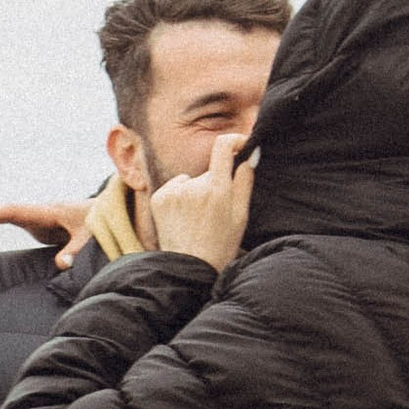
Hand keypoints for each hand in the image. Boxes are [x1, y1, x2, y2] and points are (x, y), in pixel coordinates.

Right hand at [0, 194, 100, 255]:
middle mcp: (36, 211)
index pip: (11, 211)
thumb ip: (76, 250)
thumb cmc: (100, 222)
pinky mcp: (39, 225)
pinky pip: (11, 221)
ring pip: (3, 215)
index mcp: (46, 211)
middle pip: (1, 211)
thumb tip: (61, 265)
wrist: (109, 212)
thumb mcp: (90, 236)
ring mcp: (36, 217)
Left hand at [149, 131, 257, 270]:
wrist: (189, 268)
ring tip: (198, 218)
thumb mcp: (241, 215)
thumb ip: (245, 181)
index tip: (239, 145)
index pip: (223, 146)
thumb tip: (250, 154)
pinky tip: (183, 217)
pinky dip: (180, 197)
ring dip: (196, 191)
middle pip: (210, 170)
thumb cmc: (221, 244)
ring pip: (192, 180)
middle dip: (216, 182)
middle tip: (216, 210)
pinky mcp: (158, 197)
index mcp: (217, 189)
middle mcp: (193, 186)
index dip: (234, 141)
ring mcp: (173, 191)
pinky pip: (175, 186)